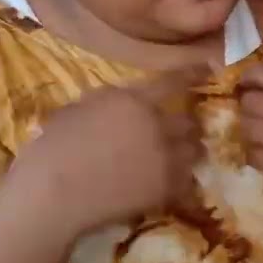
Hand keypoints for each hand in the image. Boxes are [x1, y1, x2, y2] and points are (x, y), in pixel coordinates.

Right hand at [14, 64, 208, 234]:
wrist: (53, 193)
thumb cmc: (52, 148)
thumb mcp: (76, 109)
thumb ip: (108, 102)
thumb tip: (122, 103)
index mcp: (134, 101)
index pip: (173, 83)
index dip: (192, 74)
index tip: (210, 68)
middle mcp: (159, 125)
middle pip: (189, 121)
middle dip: (185, 126)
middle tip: (177, 133)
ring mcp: (167, 157)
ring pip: (194, 150)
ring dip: (187, 152)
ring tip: (176, 159)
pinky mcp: (168, 187)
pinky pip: (187, 180)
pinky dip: (181, 181)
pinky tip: (169, 185)